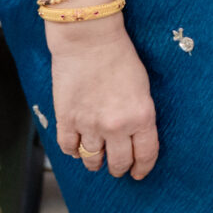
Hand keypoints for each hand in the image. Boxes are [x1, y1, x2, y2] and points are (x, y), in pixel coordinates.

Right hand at [47, 16, 157, 179]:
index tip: (139, 173)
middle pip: (118, 163)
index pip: (145, 155)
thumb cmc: (121, 56)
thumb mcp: (143, 87)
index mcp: (141, 116)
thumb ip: (139, 114)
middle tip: (117, 167)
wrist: (89, 39)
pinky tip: (77, 146)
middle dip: (118, 168)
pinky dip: (73, 150)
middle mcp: (116, 126)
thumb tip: (135, 136)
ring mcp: (89, 125)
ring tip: (96, 159)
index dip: (142, 168)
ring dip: (95, 162)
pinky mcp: (66, 120)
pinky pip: (68, 148)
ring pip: (91, 160)